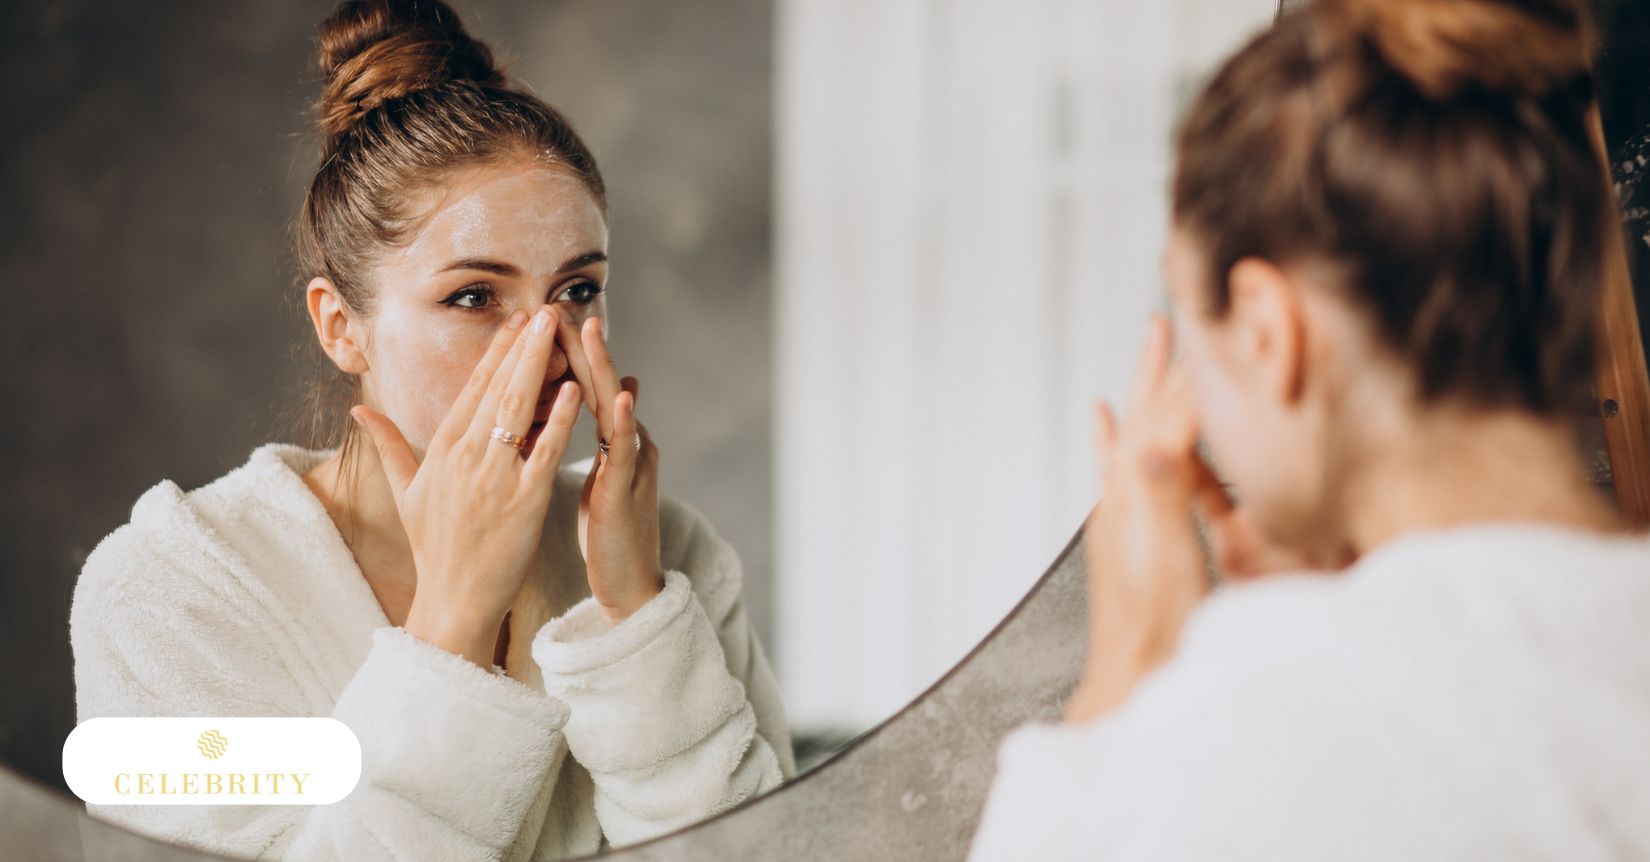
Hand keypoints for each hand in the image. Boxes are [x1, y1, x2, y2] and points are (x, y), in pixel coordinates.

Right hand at [351, 306, 581, 667]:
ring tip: (558, 330)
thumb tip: (360, 409)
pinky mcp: (524, 501)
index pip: (472, 389)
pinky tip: (575, 389)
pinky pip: (545, 451)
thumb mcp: (407, 492)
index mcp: (441, 450)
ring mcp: (495, 477)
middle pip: (498, 388)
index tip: (515, 320)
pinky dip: (559, 419)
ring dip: (540, 365)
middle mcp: (465, 457)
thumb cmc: (435, 547)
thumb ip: (389, 445)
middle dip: (523, 344)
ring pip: (520, 409)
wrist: (454, 599)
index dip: (496, 352)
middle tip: (545, 309)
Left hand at [559, 314, 663, 626]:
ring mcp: (631, 464)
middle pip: (601, 385)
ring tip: (591, 331)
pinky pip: (626, 453)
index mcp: (609, 439)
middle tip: (562, 306)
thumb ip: (597, 437)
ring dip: (604, 368)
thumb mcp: (599, 476)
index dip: (565, 353)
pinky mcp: (629, 492)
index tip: (541, 320)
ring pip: (616, 408)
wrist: (632, 583)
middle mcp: (625, 443)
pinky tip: (621, 398)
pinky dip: (625, 423)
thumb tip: (601, 397)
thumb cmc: (610, 531)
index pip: (584, 387)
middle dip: (582, 346)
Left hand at [1065, 314, 1214, 723]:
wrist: (1130, 679)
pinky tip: (1105, 420)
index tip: (1210, 323)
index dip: (1192, 372)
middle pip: (1147, 411)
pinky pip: (1119, 467)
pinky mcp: (1128, 534)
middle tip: (1171, 316)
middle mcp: (1124, 494)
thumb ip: (1159, 491)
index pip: (1168, 414)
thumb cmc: (1154, 626)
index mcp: (1136, 492)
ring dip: (1147, 388)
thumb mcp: (1166, 552)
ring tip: (1150, 347)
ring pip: (1137, 431)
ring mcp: (1124, 513)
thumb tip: (1144, 433)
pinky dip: (1115, 436)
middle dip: (1163, 365)